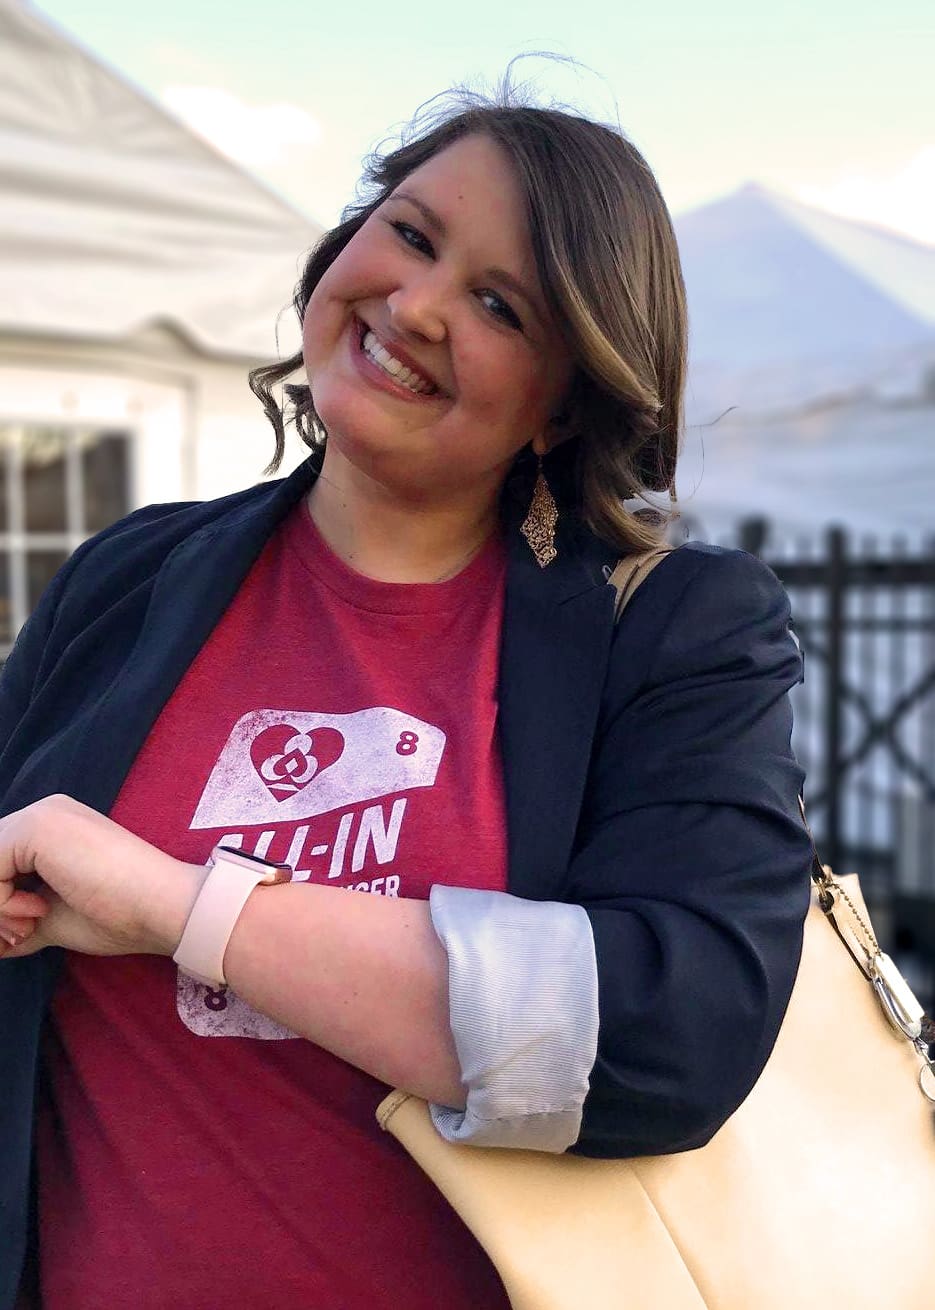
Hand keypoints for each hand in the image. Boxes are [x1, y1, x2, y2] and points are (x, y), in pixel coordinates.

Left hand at [0, 795, 201, 960]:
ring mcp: (41, 815)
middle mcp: (43, 811)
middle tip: (22, 931)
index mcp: (51, 828)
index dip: (0, 903)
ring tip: (31, 924)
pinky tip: (38, 909)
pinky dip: (0, 903)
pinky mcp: (38, 828)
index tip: (24, 930)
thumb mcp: (52, 918)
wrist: (162, 906)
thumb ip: (17, 919)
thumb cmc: (119, 914)